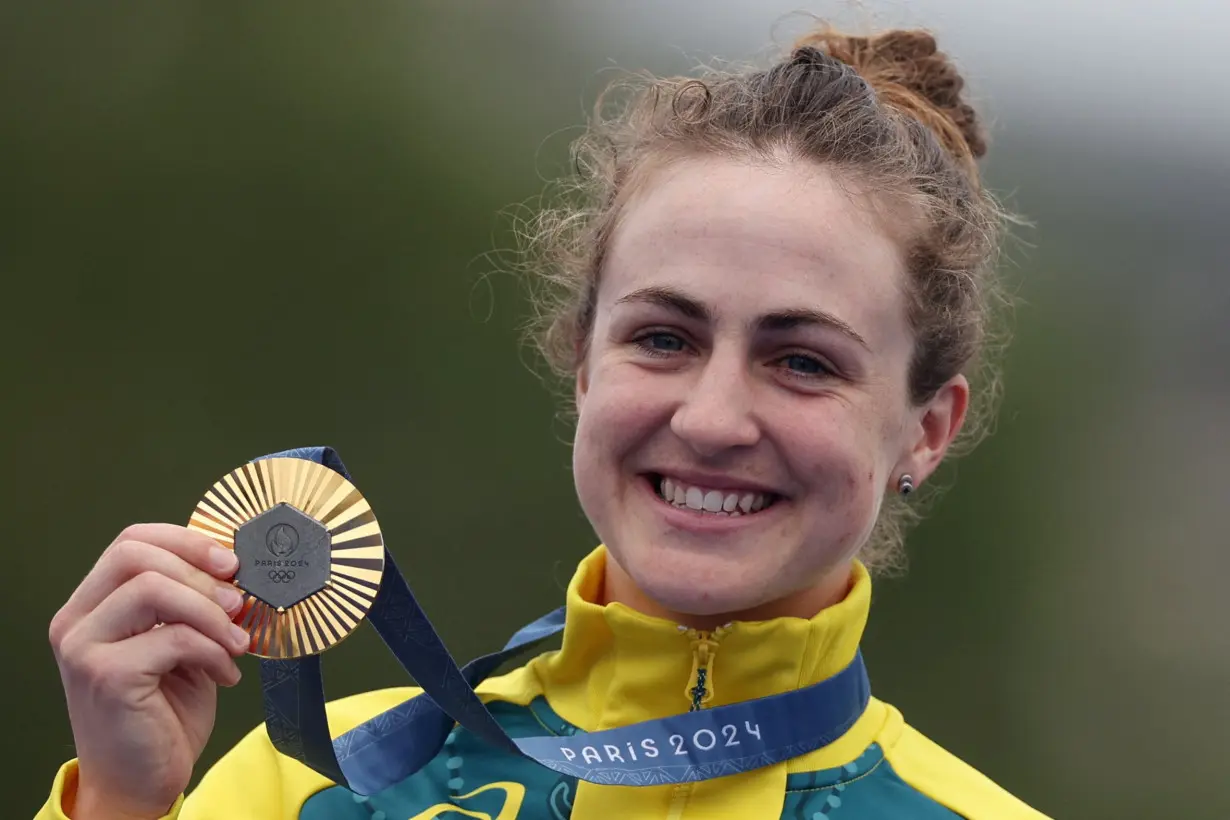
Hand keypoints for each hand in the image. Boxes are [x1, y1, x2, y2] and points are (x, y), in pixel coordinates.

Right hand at [49, 524, 249, 819]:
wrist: (142, 782)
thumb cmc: (163, 712)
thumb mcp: (181, 644)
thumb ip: (192, 604)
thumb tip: (236, 569)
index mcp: (92, 606)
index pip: (131, 541)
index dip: (186, 541)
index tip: (230, 561)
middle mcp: (77, 622)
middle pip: (135, 554)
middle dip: (200, 571)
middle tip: (239, 600)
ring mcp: (84, 648)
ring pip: (153, 589)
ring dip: (211, 612)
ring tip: (238, 642)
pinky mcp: (106, 676)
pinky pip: (172, 637)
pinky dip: (212, 650)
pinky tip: (226, 674)